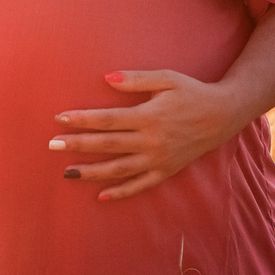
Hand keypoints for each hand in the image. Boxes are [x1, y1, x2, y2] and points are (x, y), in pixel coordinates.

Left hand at [49, 70, 244, 201]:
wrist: (223, 115)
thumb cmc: (191, 92)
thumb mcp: (166, 78)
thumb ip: (136, 79)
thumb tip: (106, 78)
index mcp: (148, 116)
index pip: (107, 120)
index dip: (82, 120)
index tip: (60, 119)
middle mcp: (151, 141)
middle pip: (107, 145)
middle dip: (77, 145)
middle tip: (51, 145)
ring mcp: (158, 160)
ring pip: (118, 169)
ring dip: (91, 172)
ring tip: (67, 172)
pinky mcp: (166, 171)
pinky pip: (140, 186)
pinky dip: (120, 192)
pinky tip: (101, 196)